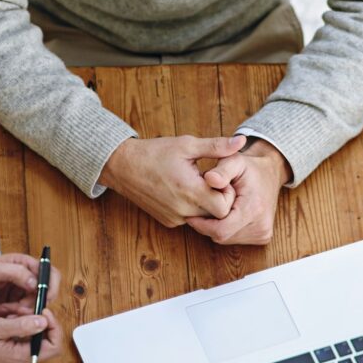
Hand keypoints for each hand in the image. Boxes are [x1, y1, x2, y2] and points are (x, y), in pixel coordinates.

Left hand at [0, 254, 60, 314]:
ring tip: (6, 312)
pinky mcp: (13, 306)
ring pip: (36, 305)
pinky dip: (19, 318)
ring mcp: (19, 293)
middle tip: (20, 310)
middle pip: (45, 292)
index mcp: (21, 264)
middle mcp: (23, 278)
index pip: (48, 272)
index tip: (45, 299)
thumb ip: (13, 272)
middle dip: (37, 303)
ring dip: (26, 313)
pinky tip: (4, 316)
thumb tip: (35, 281)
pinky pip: (25, 315)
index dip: (51, 286)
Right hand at [0, 309, 60, 362]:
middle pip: (46, 336)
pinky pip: (23, 332)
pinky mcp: (12, 350)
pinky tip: (2, 314)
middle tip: (19, 308)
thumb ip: (21, 326)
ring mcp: (18, 356)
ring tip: (5, 310)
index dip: (52, 324)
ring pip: (34, 331)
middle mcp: (23, 360)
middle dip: (35, 318)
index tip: (41, 309)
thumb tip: (43, 321)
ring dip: (23, 316)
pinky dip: (16, 320)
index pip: (54, 344)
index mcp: (22, 358)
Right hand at [99, 135, 246, 227]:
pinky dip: (190, 207)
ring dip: (204, 204)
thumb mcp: (186, 145)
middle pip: (216, 214)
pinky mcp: (167, 221)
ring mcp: (174, 217)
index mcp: (190, 190)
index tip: (217, 178)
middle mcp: (183, 209)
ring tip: (194, 184)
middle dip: (218, 198)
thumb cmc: (154, 152)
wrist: (122, 166)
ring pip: (203, 218)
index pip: (225, 206)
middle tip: (209, 181)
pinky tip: (180, 191)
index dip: (226, 192)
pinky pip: (188, 219)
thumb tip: (241, 141)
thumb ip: (216, 146)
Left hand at [187, 139, 290, 245]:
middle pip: (221, 236)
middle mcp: (261, 226)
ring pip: (226, 239)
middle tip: (200, 208)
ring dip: (214, 227)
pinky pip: (234, 238)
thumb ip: (222, 170)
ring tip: (213, 207)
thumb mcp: (234, 161)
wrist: (269, 173)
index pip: (221, 230)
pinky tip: (223, 214)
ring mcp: (263, 233)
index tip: (189, 213)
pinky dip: (224, 228)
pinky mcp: (262, 237)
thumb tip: (209, 179)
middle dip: (206, 224)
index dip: (201, 224)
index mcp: (254, 209)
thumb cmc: (249, 167)